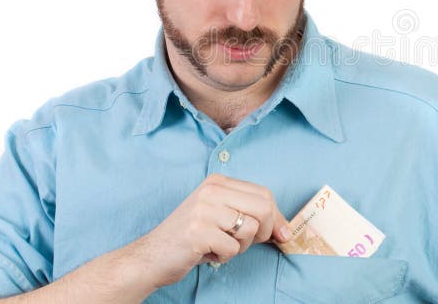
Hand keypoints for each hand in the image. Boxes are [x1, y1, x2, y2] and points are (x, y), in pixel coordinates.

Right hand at [138, 173, 292, 287]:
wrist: (152, 256)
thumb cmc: (192, 238)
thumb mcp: (221, 217)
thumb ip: (250, 215)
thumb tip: (286, 231)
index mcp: (218, 181)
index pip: (264, 194)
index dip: (276, 217)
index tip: (281, 234)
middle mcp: (211, 190)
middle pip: (263, 208)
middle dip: (263, 232)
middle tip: (244, 242)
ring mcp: (204, 209)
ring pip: (250, 230)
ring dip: (240, 246)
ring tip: (219, 245)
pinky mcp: (198, 231)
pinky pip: (232, 248)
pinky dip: (224, 256)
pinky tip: (207, 252)